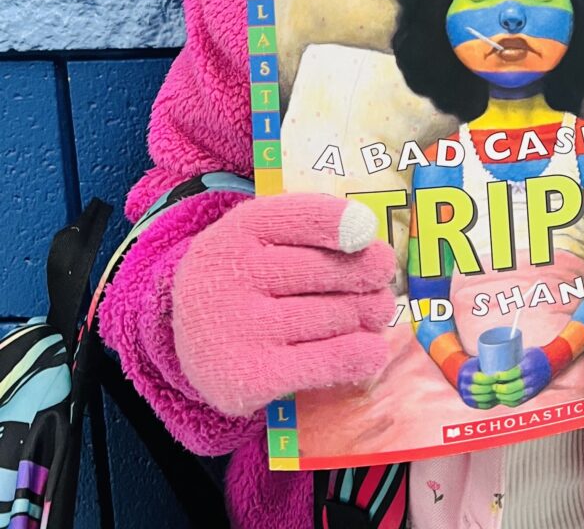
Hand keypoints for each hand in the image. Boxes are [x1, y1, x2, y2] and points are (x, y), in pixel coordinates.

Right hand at [172, 193, 395, 416]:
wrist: (189, 338)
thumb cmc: (246, 278)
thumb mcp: (261, 239)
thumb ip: (309, 228)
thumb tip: (367, 240)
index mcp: (237, 230)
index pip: (302, 218)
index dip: (342, 223)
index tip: (368, 232)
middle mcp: (232, 275)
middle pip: (323, 270)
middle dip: (364, 275)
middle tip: (382, 280)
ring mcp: (239, 328)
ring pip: (331, 315)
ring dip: (365, 314)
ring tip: (375, 312)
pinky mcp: (250, 377)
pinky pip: (324, 362)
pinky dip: (358, 355)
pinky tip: (373, 350)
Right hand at [456, 357, 498, 408]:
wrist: (461, 374)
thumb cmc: (475, 365)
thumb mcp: (478, 362)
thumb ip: (488, 362)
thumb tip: (504, 356)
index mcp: (466, 374)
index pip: (478, 378)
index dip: (489, 378)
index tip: (498, 375)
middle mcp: (464, 386)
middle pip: (480, 390)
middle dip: (493, 388)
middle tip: (503, 384)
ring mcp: (466, 396)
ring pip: (482, 398)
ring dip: (493, 396)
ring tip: (502, 392)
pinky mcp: (470, 403)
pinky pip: (482, 405)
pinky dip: (491, 402)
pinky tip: (498, 398)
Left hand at [491, 347, 551, 406]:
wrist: (552, 362)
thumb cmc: (536, 354)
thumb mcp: (526, 352)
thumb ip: (514, 359)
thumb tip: (496, 361)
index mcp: (529, 366)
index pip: (514, 373)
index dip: (502, 376)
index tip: (494, 375)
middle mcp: (531, 379)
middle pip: (513, 388)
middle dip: (500, 388)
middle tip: (492, 385)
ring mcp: (532, 388)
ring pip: (515, 397)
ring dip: (503, 397)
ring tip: (496, 392)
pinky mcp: (532, 394)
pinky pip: (520, 401)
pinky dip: (509, 402)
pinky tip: (503, 399)